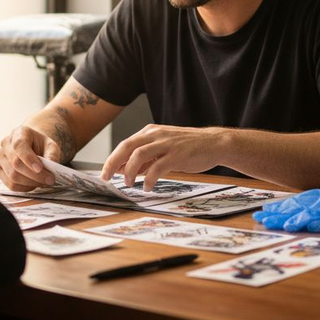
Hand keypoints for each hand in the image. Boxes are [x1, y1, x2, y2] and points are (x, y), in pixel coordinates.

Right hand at [0, 125, 58, 191]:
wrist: (32, 147)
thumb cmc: (41, 146)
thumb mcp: (51, 146)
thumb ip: (52, 154)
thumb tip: (51, 167)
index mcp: (19, 133)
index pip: (19, 146)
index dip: (29, 159)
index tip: (40, 169)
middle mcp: (6, 143)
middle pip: (16, 164)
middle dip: (35, 175)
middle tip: (50, 180)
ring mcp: (0, 157)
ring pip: (12, 176)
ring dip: (30, 183)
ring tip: (43, 182)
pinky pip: (10, 184)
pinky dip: (24, 188)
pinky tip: (33, 184)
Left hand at [100, 124, 225, 189]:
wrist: (213, 143)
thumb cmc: (188, 147)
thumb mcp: (163, 148)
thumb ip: (146, 159)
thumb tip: (126, 170)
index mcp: (150, 132)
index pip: (125, 144)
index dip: (112, 159)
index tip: (106, 173)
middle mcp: (156, 135)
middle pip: (126, 147)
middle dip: (113, 163)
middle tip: (106, 178)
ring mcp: (166, 144)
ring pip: (139, 155)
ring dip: (130, 171)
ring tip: (129, 184)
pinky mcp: (177, 155)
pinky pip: (157, 167)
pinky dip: (149, 179)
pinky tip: (147, 187)